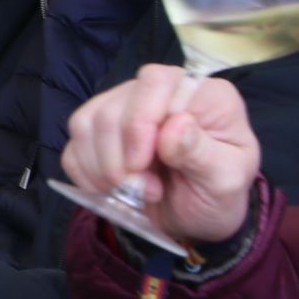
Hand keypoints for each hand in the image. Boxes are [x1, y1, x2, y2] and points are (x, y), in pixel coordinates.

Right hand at [59, 64, 263, 247]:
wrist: (198, 217)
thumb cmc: (218, 192)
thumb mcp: (225, 180)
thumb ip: (202, 152)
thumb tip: (177, 124)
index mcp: (198, 94)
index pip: (155, 81)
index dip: (139, 122)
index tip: (140, 165)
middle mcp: (158, 92)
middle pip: (112, 106)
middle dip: (119, 159)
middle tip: (147, 191)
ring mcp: (124, 108)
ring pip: (86, 123)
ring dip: (102, 169)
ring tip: (132, 192)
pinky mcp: (99, 134)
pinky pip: (73, 146)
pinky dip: (85, 175)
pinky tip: (110, 191)